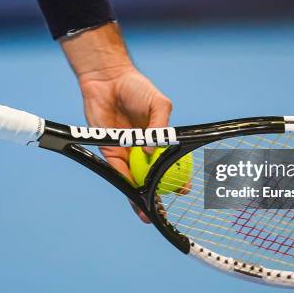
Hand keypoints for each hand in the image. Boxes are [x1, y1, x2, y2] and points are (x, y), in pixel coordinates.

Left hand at [78, 65, 171, 222]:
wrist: (109, 80)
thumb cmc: (137, 88)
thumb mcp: (159, 104)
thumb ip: (160, 126)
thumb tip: (152, 150)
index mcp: (159, 138)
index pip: (171, 162)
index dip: (178, 176)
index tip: (184, 189)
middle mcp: (143, 148)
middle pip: (152, 176)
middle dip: (158, 194)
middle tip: (165, 207)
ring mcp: (126, 151)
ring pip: (134, 178)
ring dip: (138, 196)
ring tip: (146, 212)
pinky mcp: (109, 150)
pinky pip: (117, 169)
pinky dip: (124, 181)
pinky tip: (131, 193)